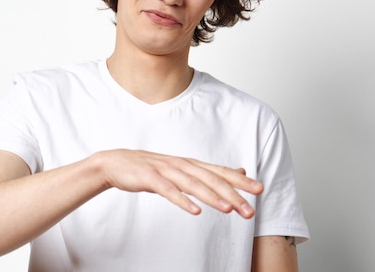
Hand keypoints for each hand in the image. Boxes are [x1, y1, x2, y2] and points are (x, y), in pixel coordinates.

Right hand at [94, 149, 262, 217]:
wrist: (115, 163)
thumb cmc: (150, 169)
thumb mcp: (181, 168)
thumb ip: (208, 172)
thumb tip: (238, 171)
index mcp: (190, 164)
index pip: (220, 172)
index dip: (240, 180)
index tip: (259, 190)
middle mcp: (181, 165)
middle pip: (211, 179)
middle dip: (233, 194)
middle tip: (250, 210)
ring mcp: (166, 170)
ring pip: (194, 184)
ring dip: (213, 197)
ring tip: (229, 209)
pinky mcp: (150, 178)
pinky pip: (168, 191)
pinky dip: (182, 200)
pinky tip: (195, 210)